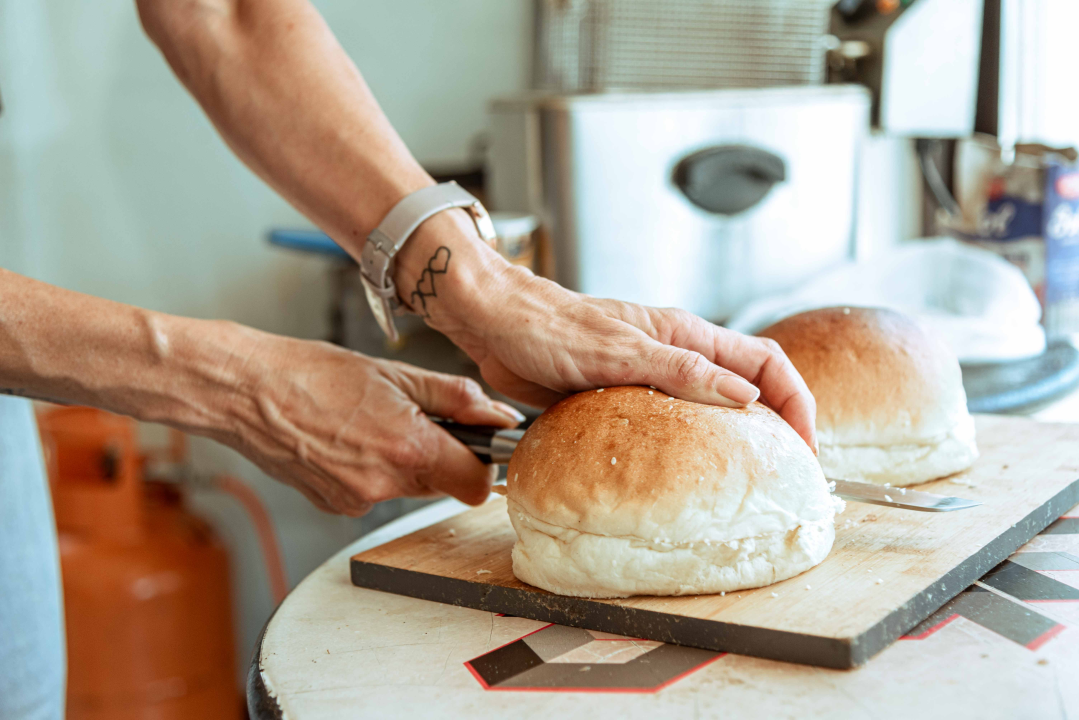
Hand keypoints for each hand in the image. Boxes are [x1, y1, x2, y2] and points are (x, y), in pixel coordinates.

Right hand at [218, 334, 521, 515]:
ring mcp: (356, 500)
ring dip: (403, 461)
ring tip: (370, 422)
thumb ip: (456, 398)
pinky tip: (346, 439)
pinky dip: (370, 470)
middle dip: (439, 455)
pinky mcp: (334, 505)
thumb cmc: (312, 373)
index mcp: (408, 448)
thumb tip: (499, 415)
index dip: (481, 464)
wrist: (246, 391)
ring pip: (406, 487)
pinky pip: (372, 492)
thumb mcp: (396, 374)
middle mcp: (384, 484)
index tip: (475, 443)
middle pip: (441, 484)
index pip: (475, 484)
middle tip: (411, 417)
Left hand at [442, 266, 817, 452]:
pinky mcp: (620, 398)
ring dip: (732, 443)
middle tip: (784, 477)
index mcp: (685, 335)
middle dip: (774, 428)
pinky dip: (684, 452)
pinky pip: (666, 427)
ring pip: (708, 411)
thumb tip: (744, 396)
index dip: (796, 402)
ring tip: (741, 487)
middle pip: (746, 389)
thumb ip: (681, 371)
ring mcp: (649, 378)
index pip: (765, 363)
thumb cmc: (547, 326)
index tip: (806, 448)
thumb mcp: (618, 351)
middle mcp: (675, 355)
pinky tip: (679, 481)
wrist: (493, 324)